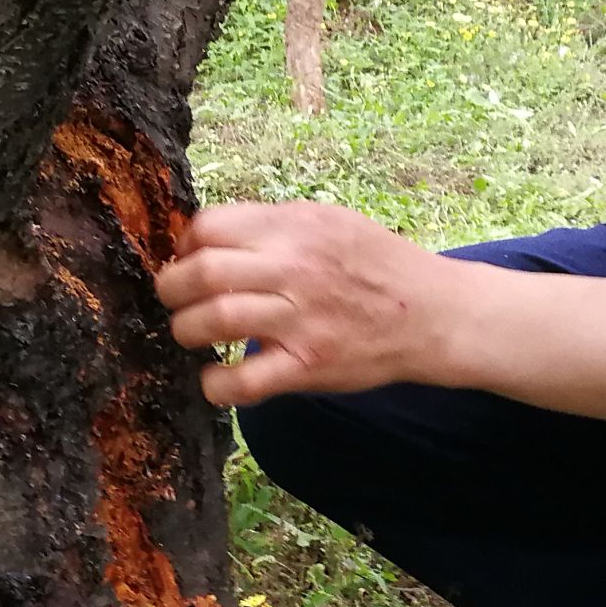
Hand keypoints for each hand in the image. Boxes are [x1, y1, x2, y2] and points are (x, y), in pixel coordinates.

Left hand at [154, 200, 464, 407]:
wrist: (433, 313)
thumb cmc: (377, 265)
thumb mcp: (330, 222)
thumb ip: (273, 226)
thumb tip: (208, 236)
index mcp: (294, 227)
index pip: (208, 227)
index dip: (186, 247)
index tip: (187, 262)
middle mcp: (293, 268)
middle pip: (201, 272)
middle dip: (172, 290)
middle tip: (177, 301)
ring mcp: (300, 319)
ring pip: (212, 321)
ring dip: (186, 331)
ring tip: (193, 335)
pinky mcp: (308, 366)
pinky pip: (244, 381)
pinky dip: (216, 384)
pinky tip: (217, 378)